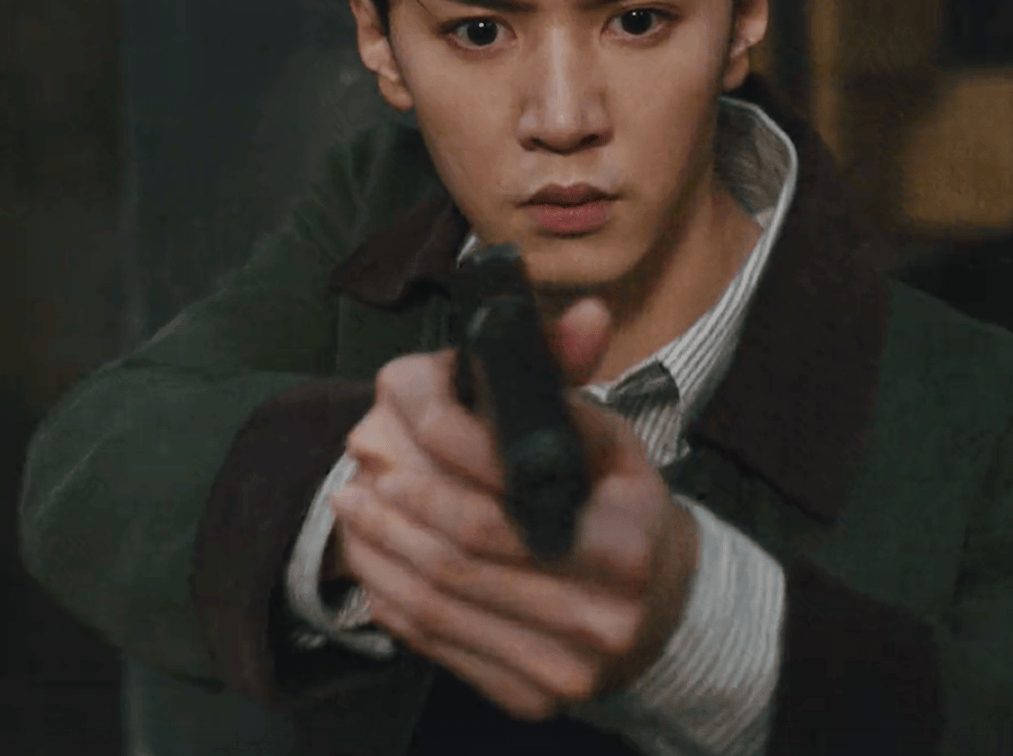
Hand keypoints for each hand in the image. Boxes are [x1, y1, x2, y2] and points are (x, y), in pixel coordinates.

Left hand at [330, 300, 699, 720]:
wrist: (661, 613)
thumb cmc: (620, 508)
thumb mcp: (609, 437)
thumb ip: (573, 377)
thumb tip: (584, 314)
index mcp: (624, 539)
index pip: (502, 495)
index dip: (440, 451)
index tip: (399, 414)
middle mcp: (600, 612)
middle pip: (460, 550)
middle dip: (397, 502)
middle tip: (356, 465)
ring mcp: (563, 666)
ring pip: (439, 601)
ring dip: (380, 547)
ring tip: (351, 504)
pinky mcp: (528, 697)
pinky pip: (438, 644)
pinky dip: (393, 596)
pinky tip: (374, 558)